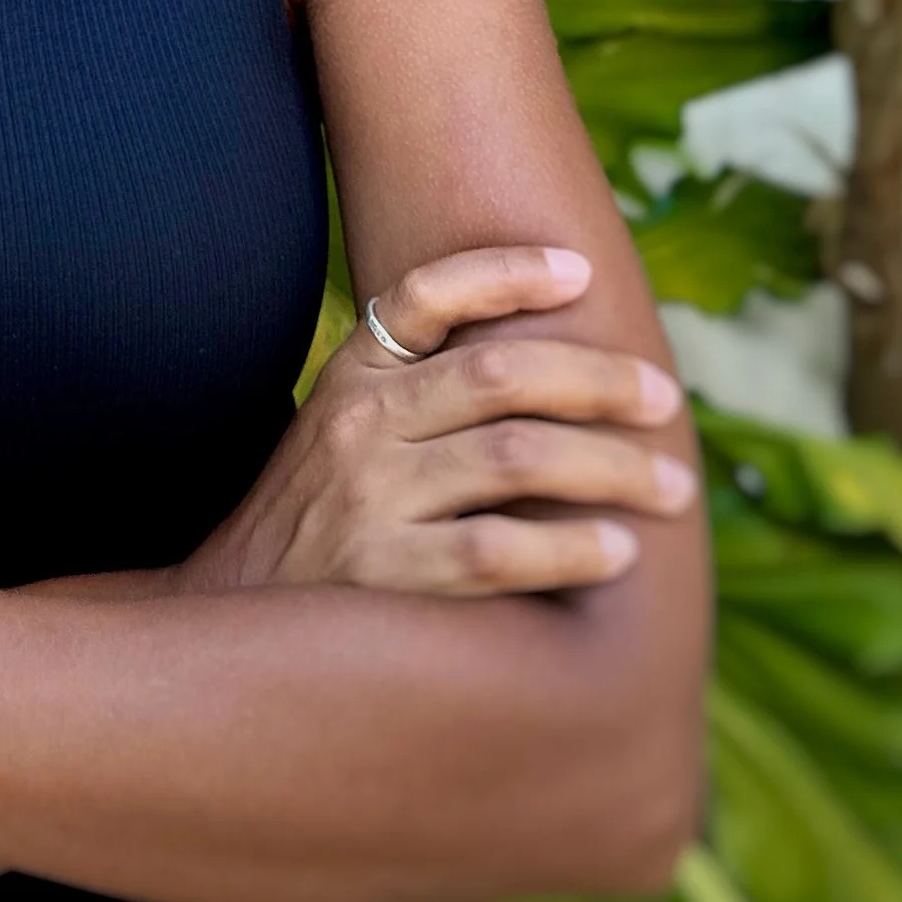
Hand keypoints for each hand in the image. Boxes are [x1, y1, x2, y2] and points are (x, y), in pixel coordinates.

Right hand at [179, 245, 695, 599]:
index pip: (425, 294)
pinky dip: (567, 548)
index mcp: (352, 381)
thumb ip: (416, 401)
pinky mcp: (384, 576)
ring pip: (514, 457)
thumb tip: (547, 376)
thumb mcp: (339, 438)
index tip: (580, 271)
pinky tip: (617, 553)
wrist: (230, 630)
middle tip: (666, 398)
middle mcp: (360, 427)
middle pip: (498, 374)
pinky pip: (495, 551)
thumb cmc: (314, 529)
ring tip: (672, 484)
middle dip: (598, 380)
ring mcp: (370, 499)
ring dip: (610, 466)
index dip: (505, 272)